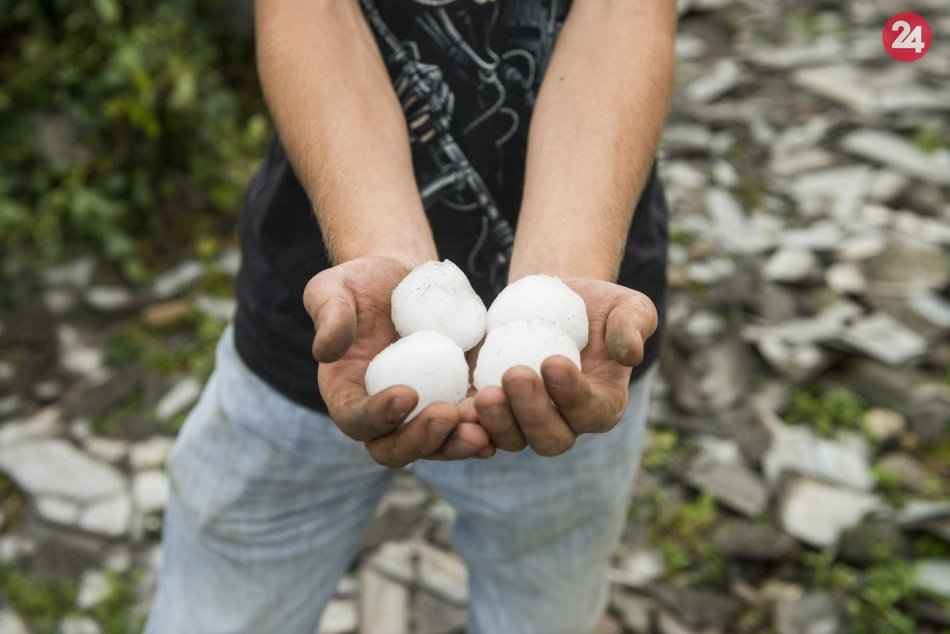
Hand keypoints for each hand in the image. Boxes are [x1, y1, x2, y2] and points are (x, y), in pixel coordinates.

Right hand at [304, 256, 492, 466]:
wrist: (405, 279)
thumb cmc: (361, 282)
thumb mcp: (333, 288)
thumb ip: (328, 316)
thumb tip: (325, 351)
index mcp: (347, 396)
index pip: (357, 420)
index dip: (378, 416)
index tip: (405, 393)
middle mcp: (383, 416)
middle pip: (397, 448)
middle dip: (424, 440)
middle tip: (448, 416)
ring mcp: (422, 413)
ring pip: (438, 446)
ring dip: (458, 443)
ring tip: (481, 430)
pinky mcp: (455, 401)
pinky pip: (469, 425)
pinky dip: (487, 428)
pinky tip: (505, 417)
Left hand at [462, 279, 657, 455]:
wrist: (549, 302)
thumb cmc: (596, 306)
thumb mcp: (628, 305)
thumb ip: (635, 325)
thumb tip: (630, 353)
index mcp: (602, 405)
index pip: (590, 411)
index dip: (573, 394)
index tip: (553, 362)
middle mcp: (565, 424)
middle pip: (550, 438)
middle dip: (532, 413)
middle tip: (515, 376)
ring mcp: (525, 423)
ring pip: (511, 439)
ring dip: (496, 422)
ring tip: (484, 395)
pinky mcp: (493, 412)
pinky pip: (479, 430)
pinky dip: (467, 426)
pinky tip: (456, 409)